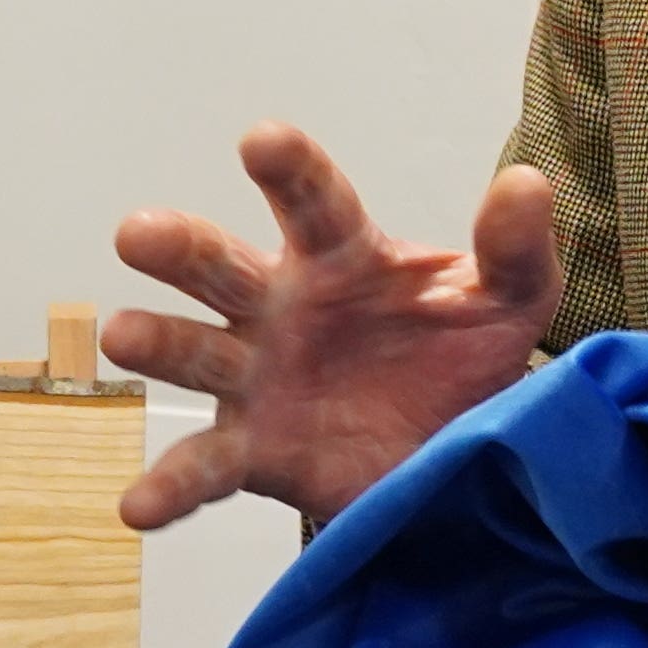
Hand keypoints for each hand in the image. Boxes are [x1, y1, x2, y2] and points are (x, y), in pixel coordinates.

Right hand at [102, 125, 558, 529]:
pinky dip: (168, 487)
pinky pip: (204, 468)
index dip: (290, 171)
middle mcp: (281, 307)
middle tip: (139, 232)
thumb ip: (516, 249)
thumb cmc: (465, 353)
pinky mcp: (254, 453)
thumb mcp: (510, 301)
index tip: (262, 141)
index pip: (314, 204)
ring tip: (121, 335)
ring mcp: (257, 378)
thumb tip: (526, 185)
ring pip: (196, 355)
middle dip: (181, 249)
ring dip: (157, 344)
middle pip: (222, 268)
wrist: (458, 451)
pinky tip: (136, 506)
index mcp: (342, 256)